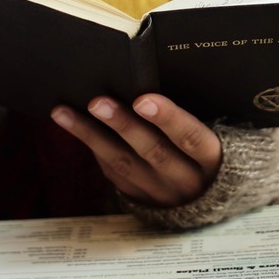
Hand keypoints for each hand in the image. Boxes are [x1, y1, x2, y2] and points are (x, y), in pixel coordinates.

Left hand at [51, 93, 221, 206]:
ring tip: (66, 112)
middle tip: (97, 102)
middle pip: (153, 151)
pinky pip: (114, 173)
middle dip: (123, 125)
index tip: (143, 98)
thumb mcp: (212, 130)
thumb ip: (189, 112)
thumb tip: (144, 80)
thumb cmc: (207, 146)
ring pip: (124, 164)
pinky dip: (94, 147)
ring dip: (92, 135)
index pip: (191, 138)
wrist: (210, 194)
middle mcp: (187, 180)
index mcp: (212, 159)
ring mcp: (162, 193)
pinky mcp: (140, 198)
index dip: (168, 118)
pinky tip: (74, 126)